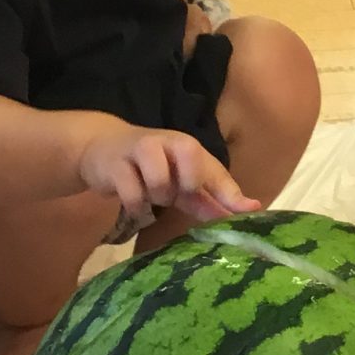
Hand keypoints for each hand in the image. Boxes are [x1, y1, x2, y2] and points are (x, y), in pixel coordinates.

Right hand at [76, 120, 253, 223]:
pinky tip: (133, 203)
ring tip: (149, 193)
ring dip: (156, 197)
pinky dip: (136, 207)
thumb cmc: (154, 169)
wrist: (104, 150)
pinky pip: (132, 195)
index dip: (230, 192)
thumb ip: (214, 200)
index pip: (215, 170)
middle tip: (174, 194)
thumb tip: (251, 211)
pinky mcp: (115, 164)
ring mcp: (140, 150)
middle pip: (191, 157)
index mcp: (190, 148)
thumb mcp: (185, 183)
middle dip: (186, 185)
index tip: (249, 211)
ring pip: (159, 182)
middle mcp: (168, 142)